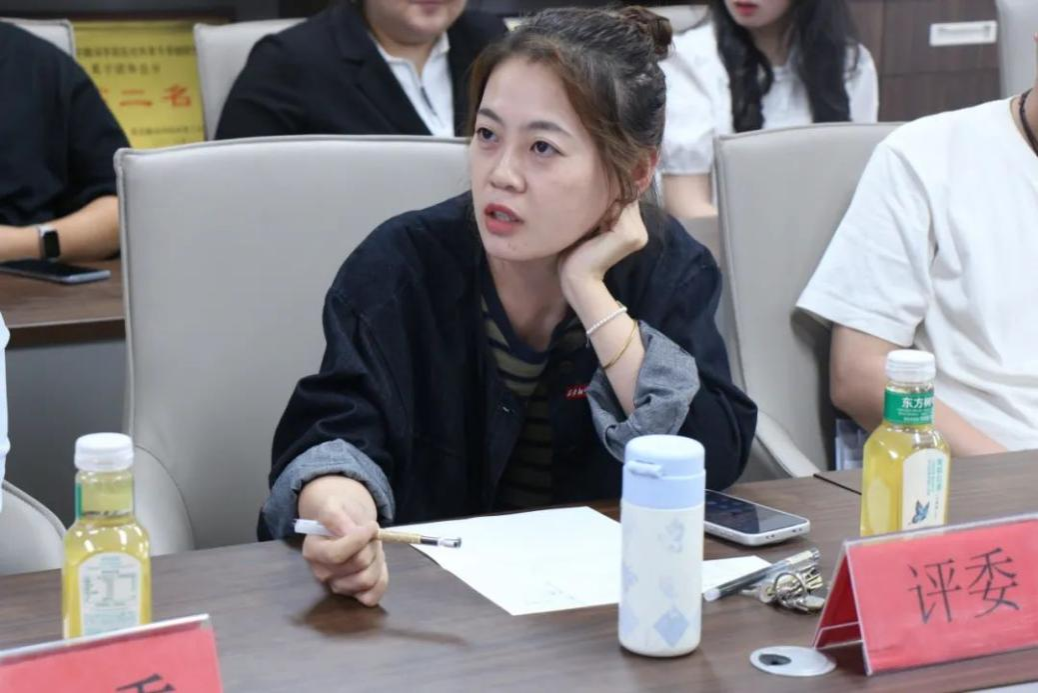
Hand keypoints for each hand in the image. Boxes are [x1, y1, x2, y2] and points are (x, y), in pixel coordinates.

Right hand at [299, 478, 387, 606]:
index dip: (359, 540)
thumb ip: (335, 517)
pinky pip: (372, 597)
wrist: (346, 523)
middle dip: (372, 545)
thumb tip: (348, 532)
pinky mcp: (353, 595)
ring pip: (367, 580)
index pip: (337, 554)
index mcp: (313, 551)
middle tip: (373, 533)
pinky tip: (377, 563)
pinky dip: (381, 579)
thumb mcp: (334, 506)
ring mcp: (337, 586)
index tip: (372, 525)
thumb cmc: (340, 515)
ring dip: (378, 560)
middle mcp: (322, 573)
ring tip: (373, 546)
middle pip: (358, 564)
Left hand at [558, 201, 647, 299]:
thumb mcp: (595, 226)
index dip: (610, 198)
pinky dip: (601, 213)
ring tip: (591, 227)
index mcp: (636, 230)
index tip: (593, 210)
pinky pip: (616, 208)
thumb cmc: (579, 252)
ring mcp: (639, 234)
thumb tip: (607, 184)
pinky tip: (592, 229)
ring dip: (603, 206)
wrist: (578, 277)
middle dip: (607, 201)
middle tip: (590, 222)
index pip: (627, 198)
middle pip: (626, 198)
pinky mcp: (629, 235)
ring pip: (621, 201)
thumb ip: (606, 209)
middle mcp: (642, 232)